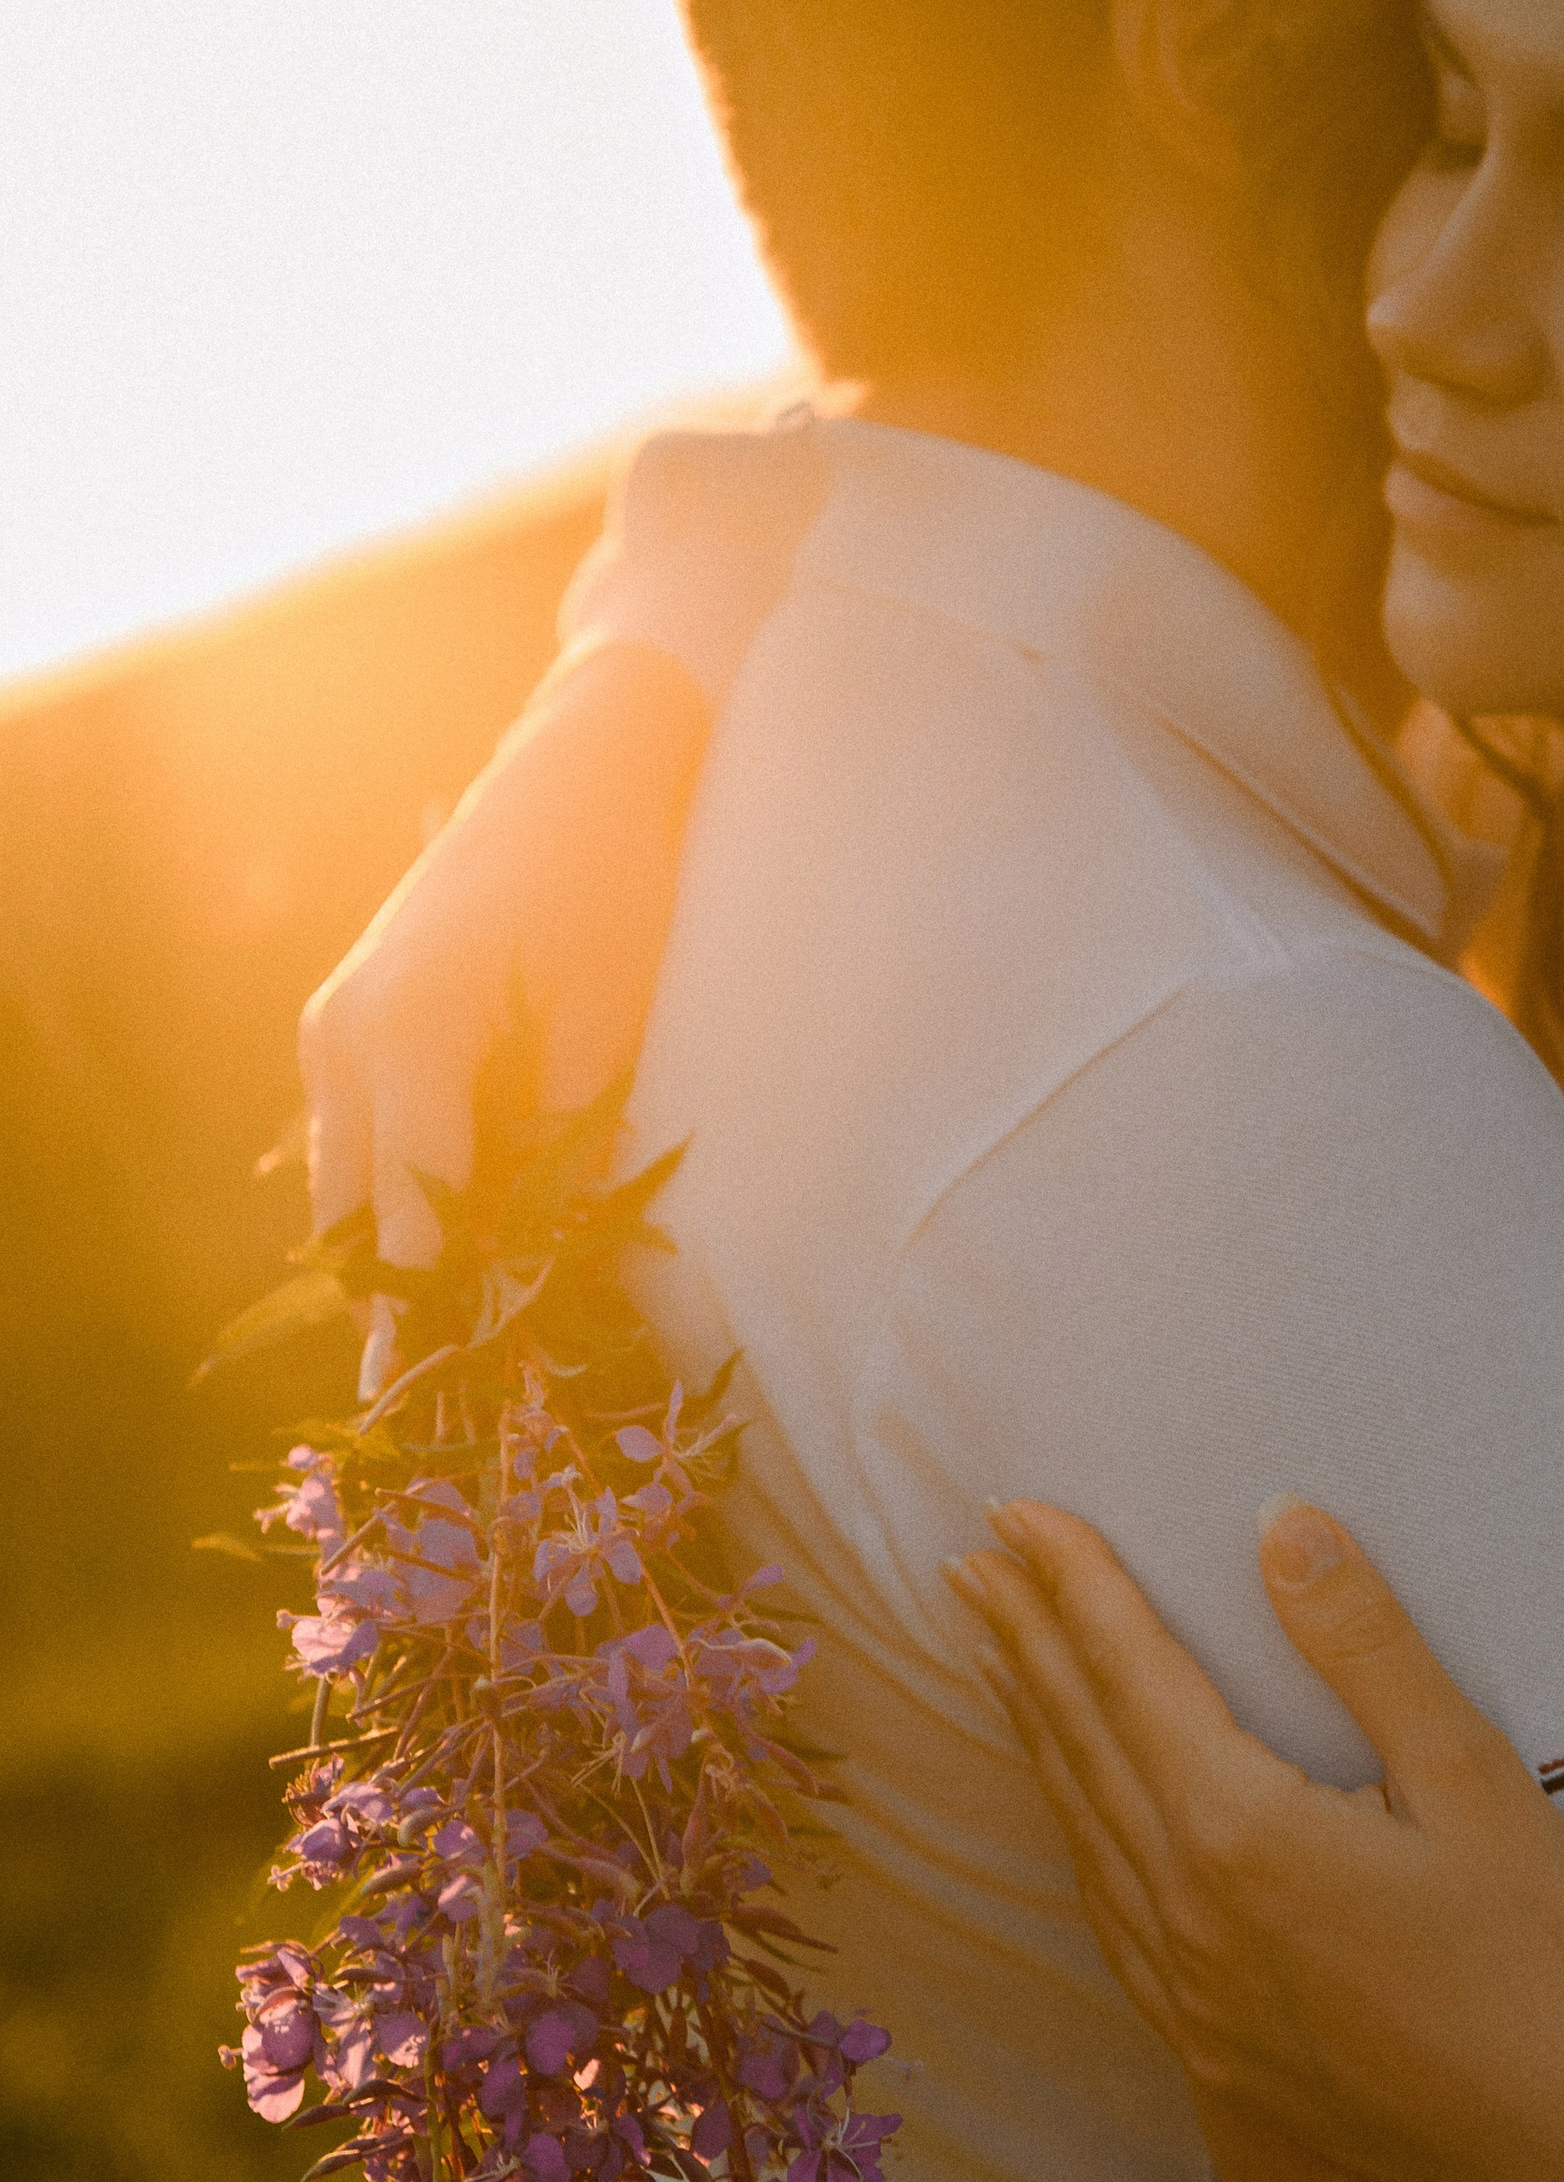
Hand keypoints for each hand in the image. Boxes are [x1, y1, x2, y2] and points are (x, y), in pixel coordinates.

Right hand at [300, 639, 709, 1324]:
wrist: (572, 783)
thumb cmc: (609, 896)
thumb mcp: (605, 1029)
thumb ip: (568, 1146)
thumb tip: (555, 1262)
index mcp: (411, 1036)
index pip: (413, 1207)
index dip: (432, 1303)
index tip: (448, 1384)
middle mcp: (347, 1037)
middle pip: (355, 1208)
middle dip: (389, 1301)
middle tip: (420, 1398)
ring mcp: (335, 1028)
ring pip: (345, 1180)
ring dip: (381, 1256)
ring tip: (423, 1349)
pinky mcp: (347, 1023)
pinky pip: (357, 1137)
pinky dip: (387, 1197)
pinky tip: (432, 1255)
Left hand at [948, 1498, 1563, 2181]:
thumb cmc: (1544, 1953)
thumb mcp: (1471, 1775)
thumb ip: (1364, 1644)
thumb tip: (1282, 1523)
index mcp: (1241, 1832)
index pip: (1129, 1672)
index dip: (1072, 1583)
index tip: (1018, 1510)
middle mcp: (1185, 1914)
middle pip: (1081, 1743)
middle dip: (1025, 1640)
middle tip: (973, 1558)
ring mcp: (1188, 1992)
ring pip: (1083, 1831)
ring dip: (1037, 1732)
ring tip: (999, 1658)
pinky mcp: (1209, 2047)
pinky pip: (1111, 1917)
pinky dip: (1078, 1836)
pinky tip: (1076, 1811)